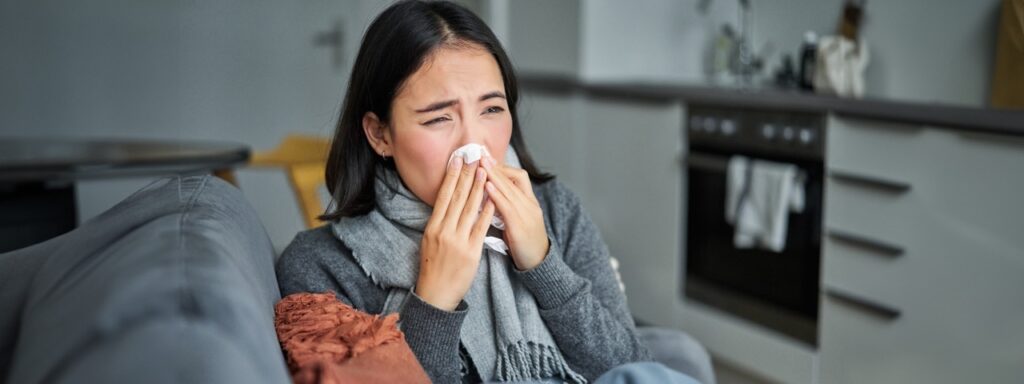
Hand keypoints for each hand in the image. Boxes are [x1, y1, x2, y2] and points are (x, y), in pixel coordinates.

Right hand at [416, 157, 495, 310]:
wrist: (436, 294)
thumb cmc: (432, 268)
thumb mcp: (429, 242)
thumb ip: (438, 223)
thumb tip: (446, 203)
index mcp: (432, 227)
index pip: (443, 196)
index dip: (451, 176)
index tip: (457, 160)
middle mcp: (444, 231)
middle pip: (457, 198)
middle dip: (466, 175)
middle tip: (473, 157)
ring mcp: (458, 241)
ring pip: (469, 209)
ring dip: (478, 187)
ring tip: (484, 171)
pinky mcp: (471, 251)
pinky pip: (481, 227)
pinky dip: (487, 211)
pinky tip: (492, 198)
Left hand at [481, 155, 549, 270]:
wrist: (539, 264)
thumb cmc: (525, 243)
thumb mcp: (518, 220)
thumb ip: (506, 207)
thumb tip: (488, 194)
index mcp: (530, 203)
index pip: (519, 177)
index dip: (503, 167)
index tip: (488, 160)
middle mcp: (530, 205)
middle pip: (513, 179)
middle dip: (495, 166)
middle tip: (481, 155)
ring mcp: (527, 215)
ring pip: (510, 190)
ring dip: (494, 176)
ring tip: (481, 166)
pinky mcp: (520, 227)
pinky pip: (507, 207)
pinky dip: (496, 195)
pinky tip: (486, 187)